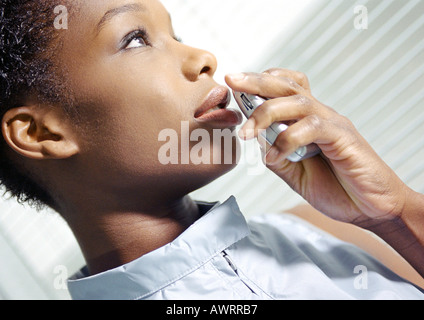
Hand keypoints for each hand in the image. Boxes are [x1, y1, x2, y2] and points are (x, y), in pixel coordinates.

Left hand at [225, 69, 409, 224]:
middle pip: (287, 86)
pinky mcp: (343, 137)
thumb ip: (277, 155)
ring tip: (246, 133)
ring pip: (297, 102)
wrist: (372, 208)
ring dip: (265, 114)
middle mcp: (320, 115)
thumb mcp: (295, 173)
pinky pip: (311, 128)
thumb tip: (255, 140)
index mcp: (308, 120)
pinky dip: (287, 140)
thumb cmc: (336, 189)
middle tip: (232, 80)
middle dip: (256, 81)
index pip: (286, 88)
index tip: (235, 86)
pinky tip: (274, 156)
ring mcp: (332, 124)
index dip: (260, 83)